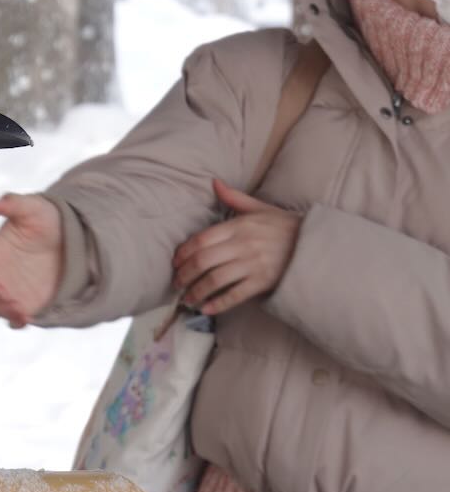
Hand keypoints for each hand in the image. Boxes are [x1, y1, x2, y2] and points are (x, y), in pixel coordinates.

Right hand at [0, 193, 63, 327]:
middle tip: (1, 288)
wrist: (75, 240)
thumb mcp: (33, 207)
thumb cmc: (47, 220)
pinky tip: (27, 317)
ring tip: (16, 305)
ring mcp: (9, 292)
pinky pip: (13, 319)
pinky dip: (16, 321)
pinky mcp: (26, 305)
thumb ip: (14, 204)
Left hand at [171, 179, 300, 315]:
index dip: (183, 253)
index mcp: (240, 226)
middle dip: (184, 275)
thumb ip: (235, 198)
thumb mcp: (261, 208)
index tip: (175, 263)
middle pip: (203, 261)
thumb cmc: (286, 226)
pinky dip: (218, 303)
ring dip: (196, 291)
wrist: (317, 245)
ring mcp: (254, 264)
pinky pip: (235, 295)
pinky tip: (207, 309)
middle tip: (177, 283)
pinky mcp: (264, 281)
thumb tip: (214, 182)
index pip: (201, 240)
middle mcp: (244, 244)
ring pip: (215, 279)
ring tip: (187, 299)